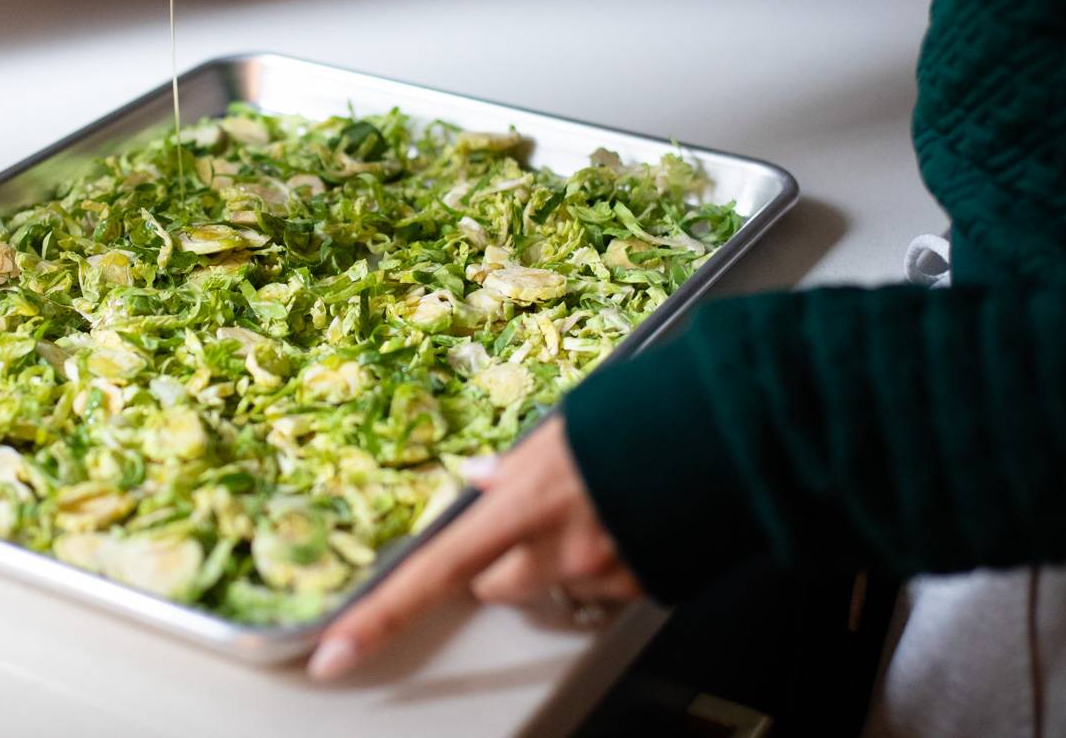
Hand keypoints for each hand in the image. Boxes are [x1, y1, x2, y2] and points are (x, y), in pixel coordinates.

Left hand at [307, 416, 642, 680]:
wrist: (731, 435)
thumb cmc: (644, 414)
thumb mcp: (563, 426)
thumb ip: (515, 463)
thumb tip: (480, 479)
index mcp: (523, 505)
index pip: (432, 571)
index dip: (378, 616)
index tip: (334, 650)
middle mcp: (555, 553)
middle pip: (490, 584)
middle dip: (497, 557)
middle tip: (533, 511)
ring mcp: (597, 577)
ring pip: (545, 587)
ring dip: (550, 561)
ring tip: (591, 508)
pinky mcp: (637, 589)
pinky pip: (594, 589)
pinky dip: (596, 565)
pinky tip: (623, 521)